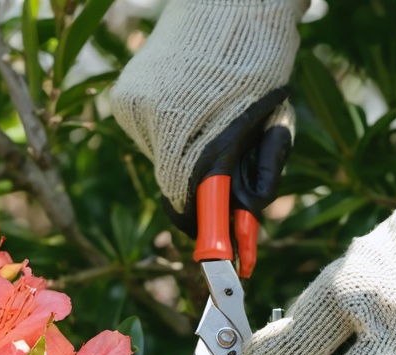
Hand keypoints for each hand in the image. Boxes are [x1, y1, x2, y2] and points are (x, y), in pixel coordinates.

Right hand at [111, 0, 306, 234]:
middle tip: (231, 202)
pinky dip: (172, 138)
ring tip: (216, 125)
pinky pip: (150, 138)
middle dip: (203, 195)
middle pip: (174, 184)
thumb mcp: (273, 117)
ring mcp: (131, 105)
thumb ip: (259, 170)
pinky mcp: (122, 97)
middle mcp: (151, 118)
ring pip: (161, 161)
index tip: (227, 260)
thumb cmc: (262, 53)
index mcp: (190, 124)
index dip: (208, 230)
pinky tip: (192, 109)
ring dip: (187, 160)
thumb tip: (248, 223)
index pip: (188, 199)